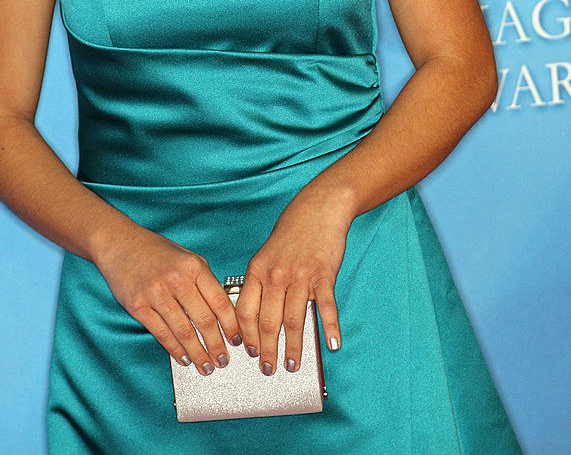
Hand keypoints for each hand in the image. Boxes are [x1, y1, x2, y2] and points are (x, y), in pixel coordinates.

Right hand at [97, 224, 242, 374]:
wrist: (120, 243)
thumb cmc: (155, 251)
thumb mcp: (186, 257)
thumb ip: (203, 281)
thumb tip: (221, 312)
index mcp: (193, 266)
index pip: (220, 301)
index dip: (231, 325)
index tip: (236, 340)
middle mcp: (176, 279)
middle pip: (203, 320)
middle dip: (216, 345)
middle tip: (222, 360)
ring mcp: (156, 293)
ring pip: (184, 331)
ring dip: (197, 353)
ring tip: (205, 365)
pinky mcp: (138, 306)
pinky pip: (162, 333)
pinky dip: (175, 349)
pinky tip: (183, 358)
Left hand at [234, 185, 351, 375]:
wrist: (319, 207)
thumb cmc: (292, 230)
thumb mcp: (267, 253)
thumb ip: (262, 281)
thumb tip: (257, 315)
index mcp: (258, 269)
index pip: (245, 311)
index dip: (246, 336)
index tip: (248, 352)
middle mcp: (276, 275)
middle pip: (268, 322)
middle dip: (267, 351)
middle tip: (269, 369)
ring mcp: (300, 276)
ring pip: (294, 320)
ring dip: (293, 347)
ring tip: (293, 364)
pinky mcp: (324, 275)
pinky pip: (325, 307)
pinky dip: (329, 327)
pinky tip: (331, 344)